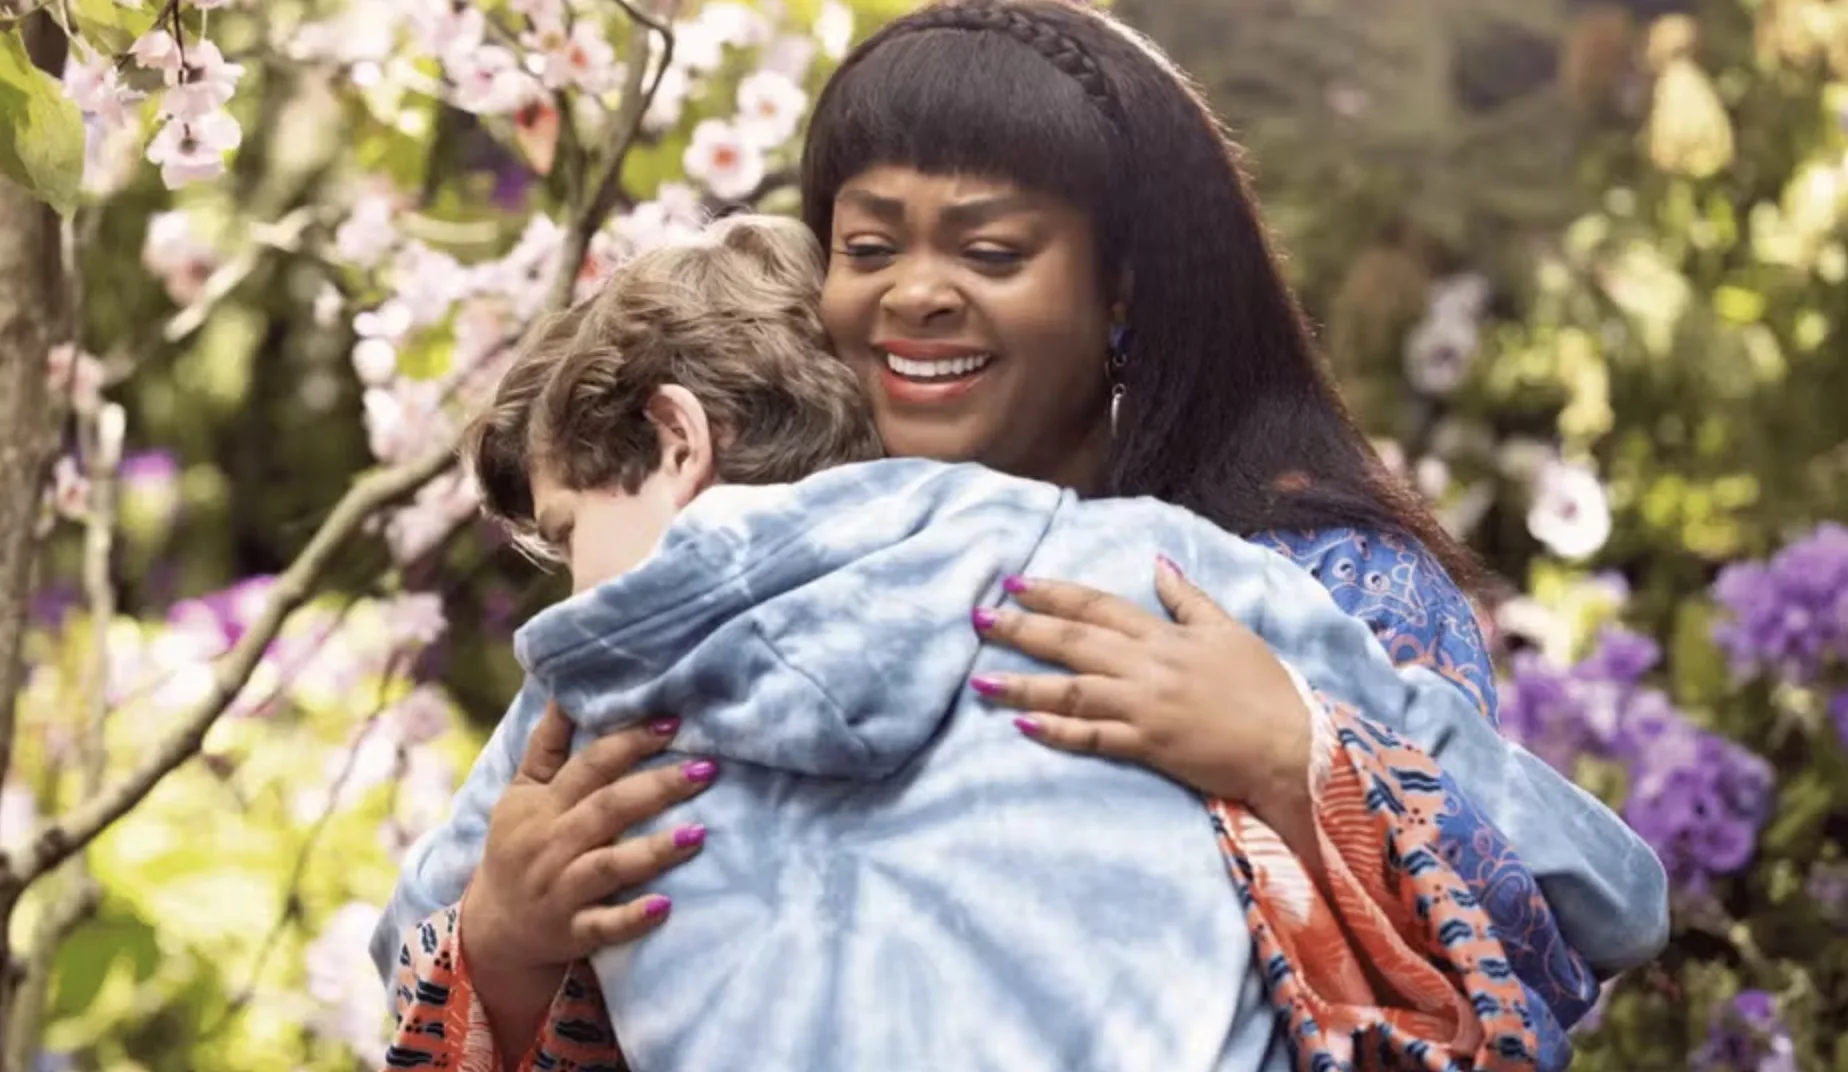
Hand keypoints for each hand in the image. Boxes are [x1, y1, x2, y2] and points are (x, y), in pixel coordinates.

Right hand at [461, 701, 716, 1000]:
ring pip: (608, 867)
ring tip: (699, 833)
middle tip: (706, 769)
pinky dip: (632, 917)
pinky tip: (666, 906)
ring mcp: (561, 890)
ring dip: (653, 850)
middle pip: (608, 809)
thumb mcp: (522, 792)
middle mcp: (551, 844)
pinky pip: (603, 926)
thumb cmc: (520, 845)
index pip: (590, 766)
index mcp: (544, 805)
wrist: (494, 926)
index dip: (630, 742)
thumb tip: (565, 691)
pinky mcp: (571, 932)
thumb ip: (547, 745)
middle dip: (657, 787)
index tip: (673, 723)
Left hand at [969, 555, 1313, 814]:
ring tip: (980, 682)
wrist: (1290, 745)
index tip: (1014, 584)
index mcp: (1165, 634)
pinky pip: (1092, 737)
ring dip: (1023, 686)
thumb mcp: (1229, 630)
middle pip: (1072, 642)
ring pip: (1071, 691)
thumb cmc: (1264, 688)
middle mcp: (1147, 665)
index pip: (1097, 606)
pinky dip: (1057, 732)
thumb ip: (1189, 598)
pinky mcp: (1148, 746)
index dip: (1053, 594)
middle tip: (978, 619)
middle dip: (1021, 630)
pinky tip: (1022, 727)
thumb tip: (1158, 563)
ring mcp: (1144, 707)